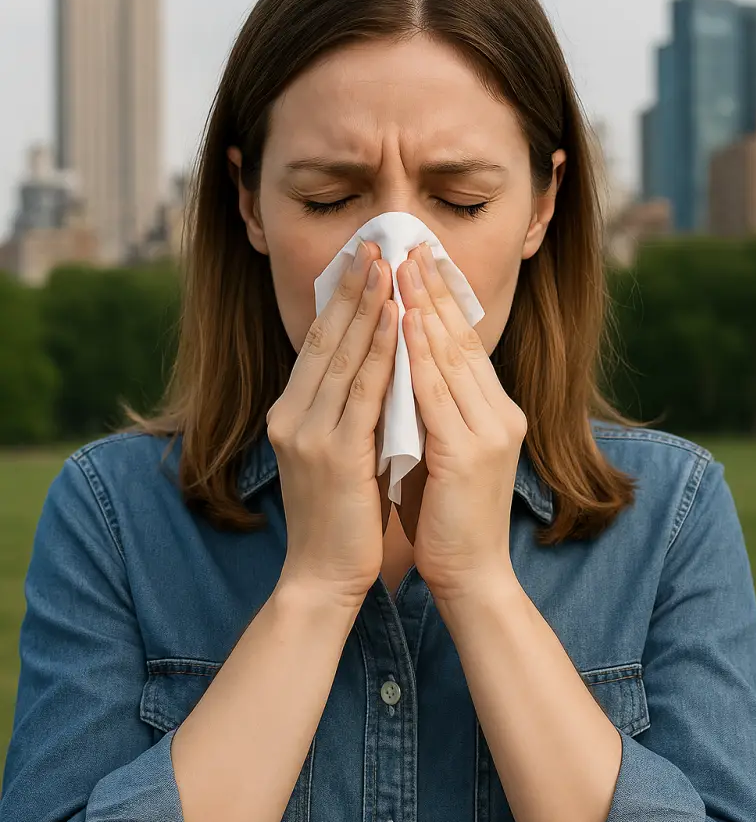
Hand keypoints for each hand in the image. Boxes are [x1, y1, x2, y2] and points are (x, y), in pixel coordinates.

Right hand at [267, 240, 397, 606]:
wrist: (322, 576)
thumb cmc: (339, 517)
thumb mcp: (337, 453)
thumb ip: (346, 411)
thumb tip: (375, 367)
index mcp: (290, 413)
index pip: (318, 345)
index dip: (341, 301)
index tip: (362, 263)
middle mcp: (291, 415)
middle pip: (325, 338)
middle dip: (353, 289)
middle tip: (374, 245)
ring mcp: (308, 432)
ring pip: (343, 356)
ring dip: (369, 307)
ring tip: (388, 267)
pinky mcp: (333, 453)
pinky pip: (363, 390)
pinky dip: (380, 351)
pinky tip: (398, 319)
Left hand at [396, 242, 527, 601]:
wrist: (471, 576)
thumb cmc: (448, 517)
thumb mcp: (442, 451)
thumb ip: (432, 410)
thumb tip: (403, 366)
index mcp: (496, 412)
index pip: (466, 344)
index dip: (441, 301)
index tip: (417, 262)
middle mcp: (500, 414)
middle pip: (462, 339)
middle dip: (432, 290)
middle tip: (408, 245)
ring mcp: (489, 432)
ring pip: (451, 357)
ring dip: (423, 308)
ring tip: (401, 268)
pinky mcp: (469, 453)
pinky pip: (437, 394)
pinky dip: (418, 356)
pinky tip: (401, 324)